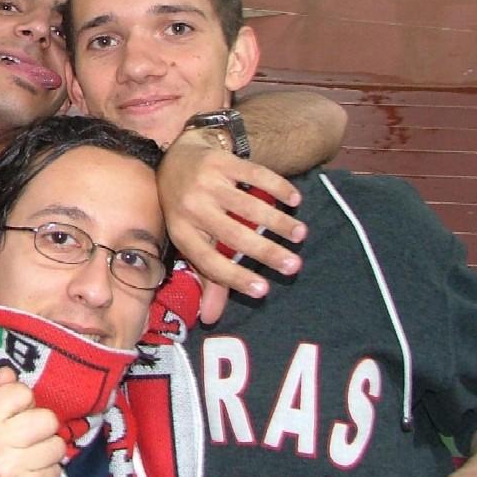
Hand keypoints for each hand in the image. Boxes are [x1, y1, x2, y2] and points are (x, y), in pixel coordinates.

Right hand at [0, 368, 64, 476]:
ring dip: (47, 453)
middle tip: (28, 439)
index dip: (24, 403)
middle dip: (42, 428)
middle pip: (46, 418)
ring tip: (29, 460)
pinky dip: (47, 474)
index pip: (20, 392)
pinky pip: (56, 470)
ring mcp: (10, 469)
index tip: (16, 416)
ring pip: (57, 445)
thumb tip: (9, 372)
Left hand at [158, 129, 306, 324]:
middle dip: (266, 253)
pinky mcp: (221, 161)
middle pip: (233, 235)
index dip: (234, 278)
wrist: (177, 157)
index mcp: (182, 232)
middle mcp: (191, 207)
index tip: (263, 290)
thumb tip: (210, 319)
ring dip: (278, 221)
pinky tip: (295, 200)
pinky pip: (254, 175)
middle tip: (294, 266)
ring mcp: (206, 182)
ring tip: (300, 234)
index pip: (209, 261)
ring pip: (248, 206)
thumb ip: (208, 277)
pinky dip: (277, 187)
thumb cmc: (188, 209)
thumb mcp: (192, 240)